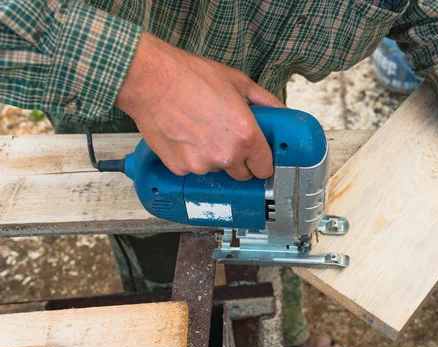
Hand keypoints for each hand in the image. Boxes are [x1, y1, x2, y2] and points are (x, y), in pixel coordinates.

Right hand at [115, 33, 284, 179]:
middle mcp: (226, 155)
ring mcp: (201, 164)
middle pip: (241, 174)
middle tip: (226, 137)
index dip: (261, 162)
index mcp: (246, 136)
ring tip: (200, 130)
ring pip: (215, 170)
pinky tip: (184, 135)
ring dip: (212, 157)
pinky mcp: (179, 168)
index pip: (264, 169)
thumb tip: (281, 112)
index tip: (257, 157)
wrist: (151, 79)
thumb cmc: (192, 76)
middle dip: (238, 160)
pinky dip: (190, 157)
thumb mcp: (238, 82)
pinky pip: (191, 168)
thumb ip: (265, 101)